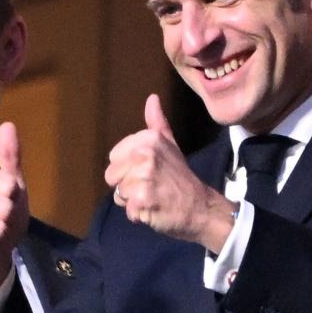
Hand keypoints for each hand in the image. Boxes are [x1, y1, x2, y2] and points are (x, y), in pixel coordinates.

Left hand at [105, 94, 235, 252]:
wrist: (200, 206)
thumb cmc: (181, 177)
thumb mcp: (171, 145)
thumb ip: (157, 123)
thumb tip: (152, 98)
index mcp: (148, 138)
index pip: (114, 157)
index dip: (127, 169)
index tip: (149, 172)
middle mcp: (145, 154)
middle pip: (111, 176)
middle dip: (126, 186)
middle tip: (151, 187)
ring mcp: (145, 176)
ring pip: (118, 194)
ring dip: (132, 201)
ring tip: (153, 198)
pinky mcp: (144, 198)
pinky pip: (127, 209)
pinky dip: (138, 215)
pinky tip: (154, 209)